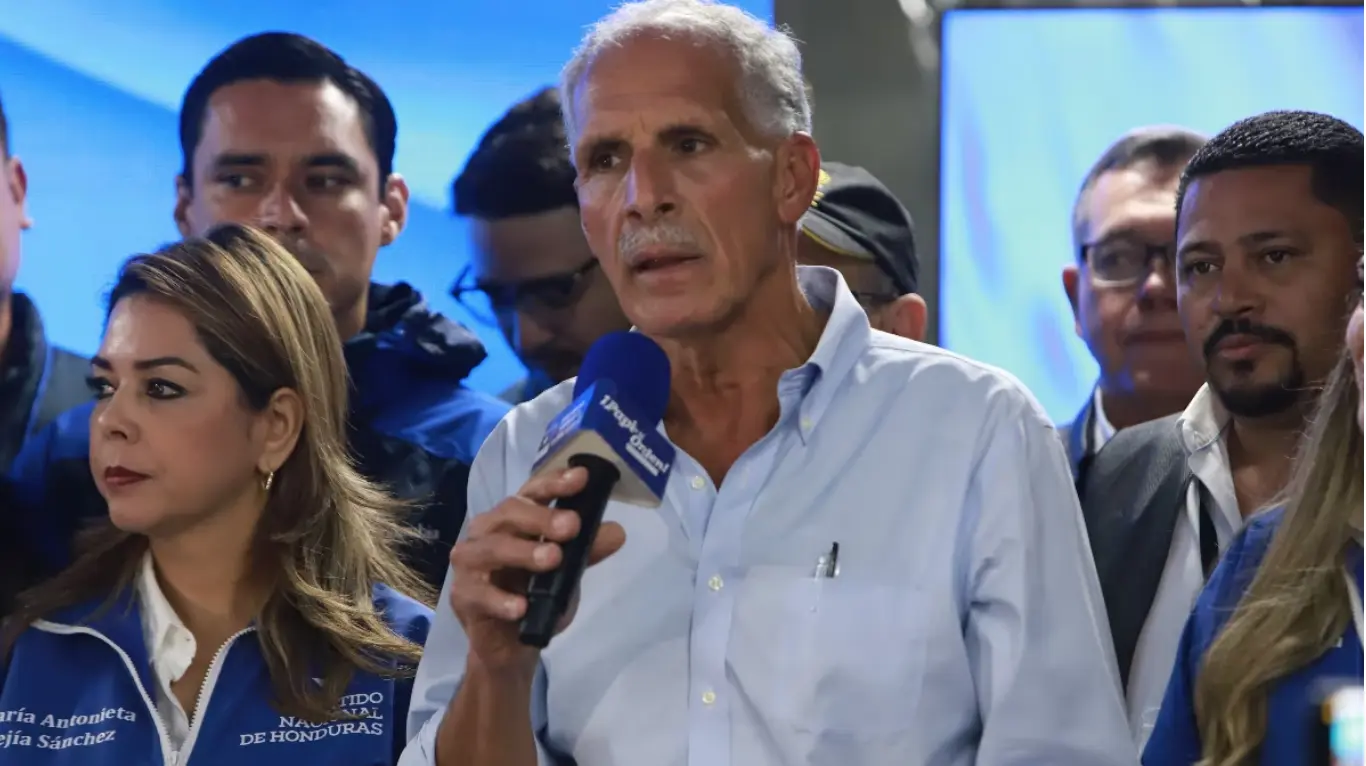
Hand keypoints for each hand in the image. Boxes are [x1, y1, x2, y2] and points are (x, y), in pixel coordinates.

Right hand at [448, 467, 626, 677]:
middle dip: (542, 518)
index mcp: (514, 519)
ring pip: (492, 548)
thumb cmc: (536, 597)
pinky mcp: (462, 595)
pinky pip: (478, 593)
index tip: (580, 478)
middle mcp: (488, 532)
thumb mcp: (567, 573)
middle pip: (509, 513)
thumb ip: (586, 551)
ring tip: (553, 560)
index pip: (531, 492)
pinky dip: (500, 599)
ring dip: (523, 552)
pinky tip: (521, 608)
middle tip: (572, 526)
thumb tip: (616, 532)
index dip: (553, 483)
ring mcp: (471, 563)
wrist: (511, 646)